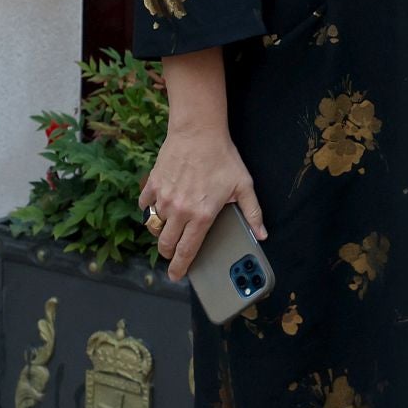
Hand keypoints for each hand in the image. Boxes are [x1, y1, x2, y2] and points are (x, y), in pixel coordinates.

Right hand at [138, 122, 264, 281]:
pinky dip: (150, 209)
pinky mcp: (153, 184)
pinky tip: (159, 206)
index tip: (176, 276)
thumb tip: (262, 234)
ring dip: (160, 231)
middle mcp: (179, 211)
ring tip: (169, 229)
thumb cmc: (223, 157)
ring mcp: (163, 198)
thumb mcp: (244, 185)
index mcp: (201, 216)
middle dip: (168, 253)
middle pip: (165, 244)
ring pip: (154, 226)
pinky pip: (146, 205)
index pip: (186, 251)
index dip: (179, 267)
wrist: (199, 131)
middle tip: (173, 253)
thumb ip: (252, 212)